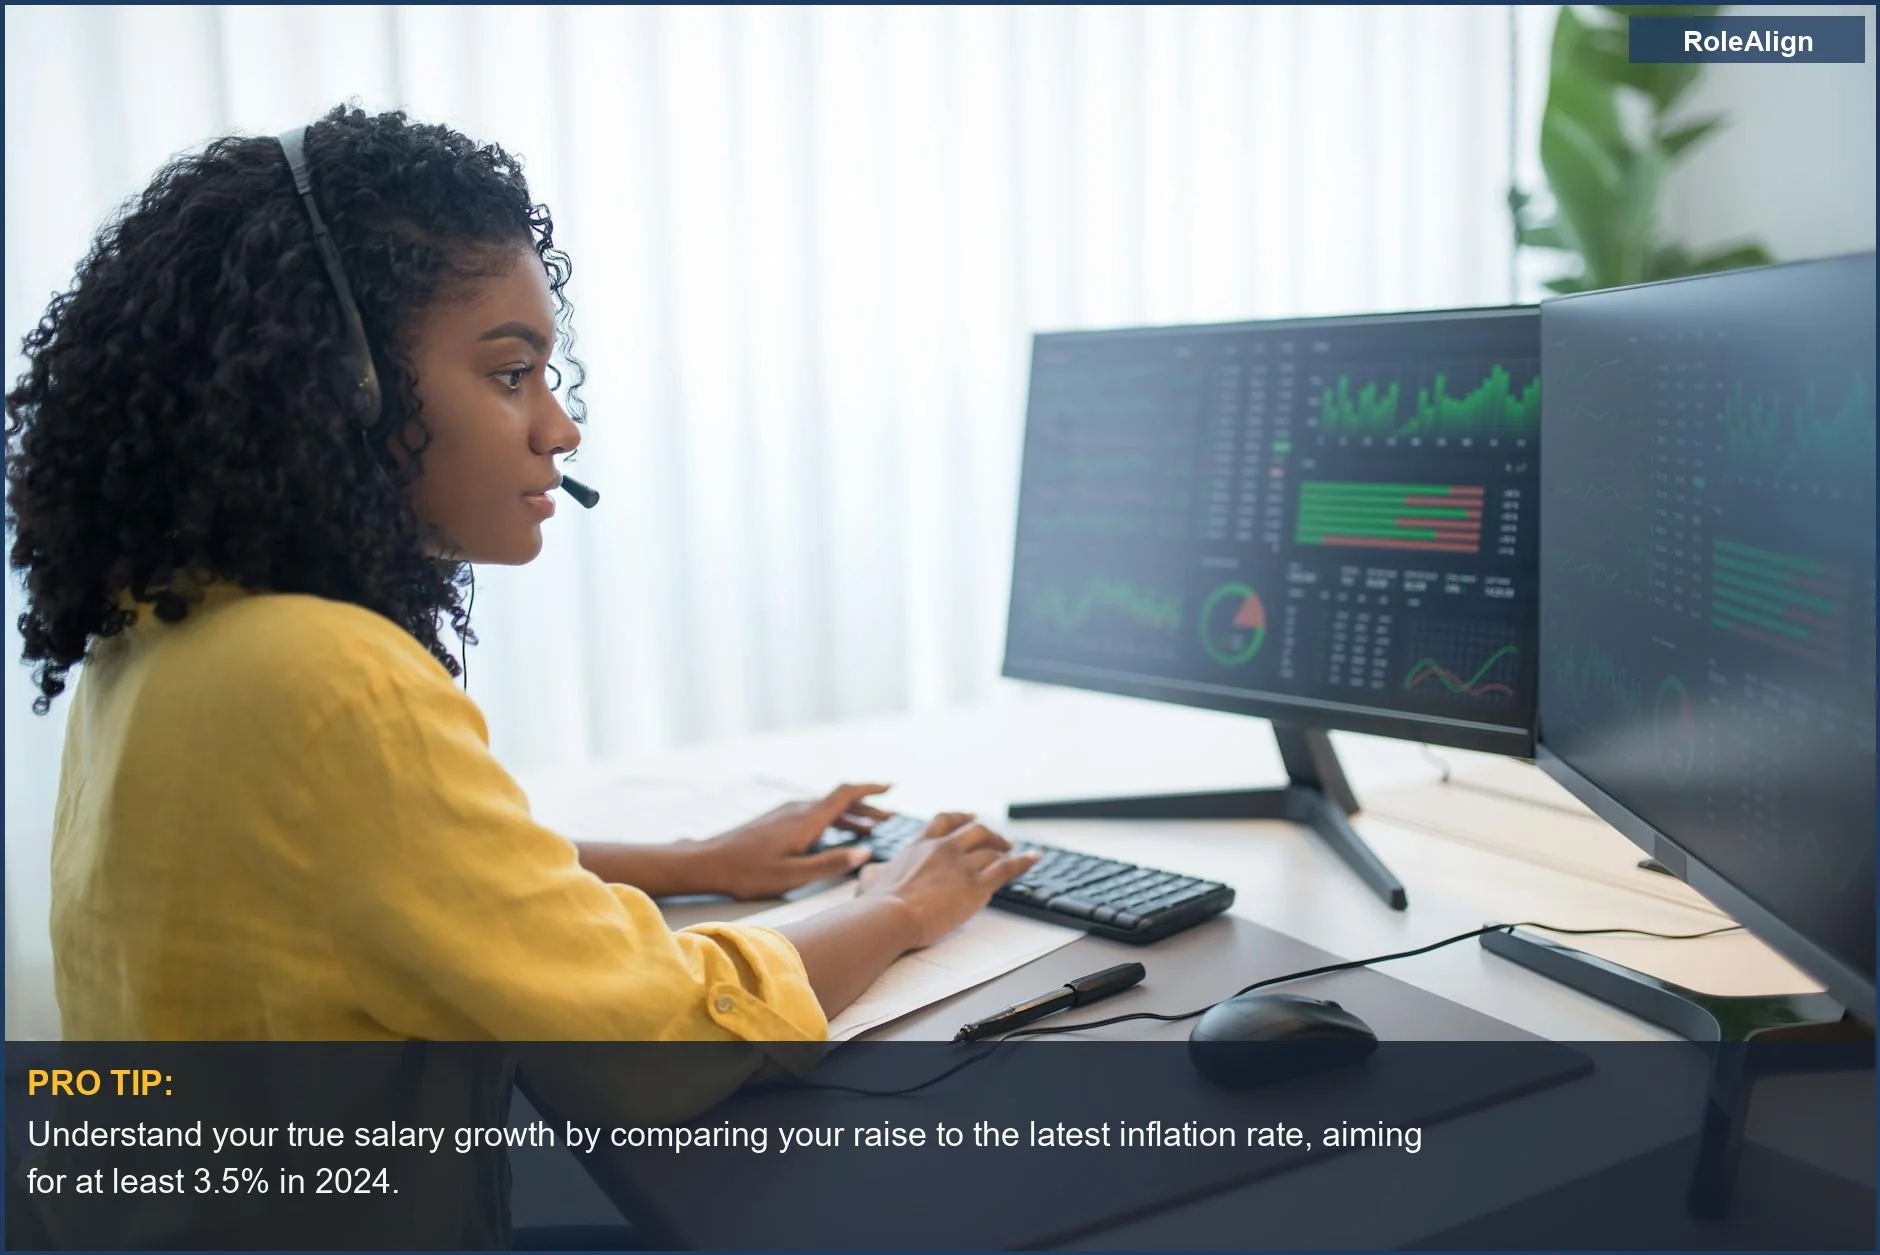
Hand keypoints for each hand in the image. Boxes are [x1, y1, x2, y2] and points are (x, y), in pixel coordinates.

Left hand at [694, 783, 893, 899]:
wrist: (708, 862)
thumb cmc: (749, 872)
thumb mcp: (795, 875)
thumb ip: (831, 864)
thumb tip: (864, 852)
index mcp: (806, 819)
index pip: (845, 794)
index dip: (871, 789)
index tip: (891, 787)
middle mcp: (798, 810)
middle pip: (839, 801)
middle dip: (866, 807)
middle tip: (889, 817)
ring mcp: (786, 813)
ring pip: (826, 809)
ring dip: (850, 816)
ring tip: (869, 829)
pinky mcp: (776, 820)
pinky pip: (813, 814)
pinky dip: (832, 821)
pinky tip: (834, 836)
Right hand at [857, 812, 1039, 948]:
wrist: (889, 916)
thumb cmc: (876, 906)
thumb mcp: (869, 881)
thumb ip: (873, 875)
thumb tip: (868, 875)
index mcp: (919, 846)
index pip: (945, 821)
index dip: (961, 818)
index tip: (969, 818)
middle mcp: (943, 849)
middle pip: (975, 831)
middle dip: (990, 834)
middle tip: (999, 840)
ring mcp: (961, 865)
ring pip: (993, 850)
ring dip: (1006, 850)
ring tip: (1015, 853)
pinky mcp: (977, 885)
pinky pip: (1007, 868)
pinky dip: (1023, 862)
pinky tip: (1033, 859)